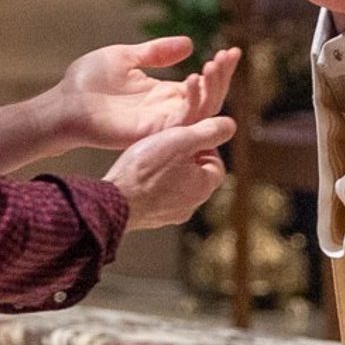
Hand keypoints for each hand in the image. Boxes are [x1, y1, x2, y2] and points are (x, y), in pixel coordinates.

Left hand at [53, 39, 239, 151]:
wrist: (64, 103)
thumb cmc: (88, 82)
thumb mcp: (127, 56)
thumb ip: (157, 52)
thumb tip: (189, 44)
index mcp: (163, 94)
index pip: (202, 85)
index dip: (219, 70)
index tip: (232, 50)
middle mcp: (167, 111)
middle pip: (208, 98)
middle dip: (222, 77)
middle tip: (230, 55)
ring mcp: (160, 124)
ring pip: (200, 111)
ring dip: (212, 88)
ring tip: (216, 64)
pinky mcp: (150, 133)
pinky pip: (180, 122)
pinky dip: (191, 103)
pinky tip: (193, 79)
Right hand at [104, 116, 232, 231]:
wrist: (114, 202)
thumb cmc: (146, 171)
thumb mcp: (182, 140)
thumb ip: (208, 132)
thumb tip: (230, 126)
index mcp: (204, 187)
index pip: (216, 163)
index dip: (203, 146)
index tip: (185, 137)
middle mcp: (191, 206)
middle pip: (196, 175)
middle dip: (184, 159)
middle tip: (166, 145)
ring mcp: (170, 215)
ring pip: (176, 186)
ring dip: (167, 172)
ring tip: (149, 159)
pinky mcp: (151, 218)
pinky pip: (158, 197)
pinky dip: (152, 185)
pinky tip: (138, 176)